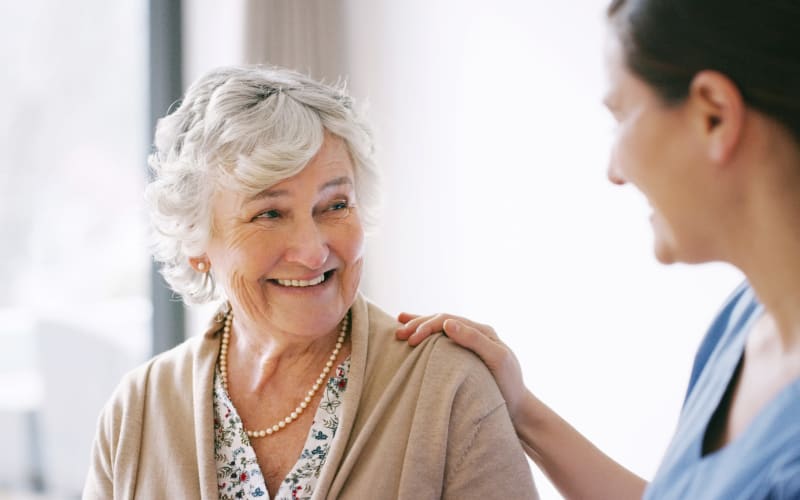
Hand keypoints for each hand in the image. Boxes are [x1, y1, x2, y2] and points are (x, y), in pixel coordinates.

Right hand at [396, 313, 526, 420]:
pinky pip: (442, 343)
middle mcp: (475, 334)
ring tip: (398, 328)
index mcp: (482, 331)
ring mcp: (469, 346)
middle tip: (399, 334)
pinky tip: (414, 338)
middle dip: (418, 325)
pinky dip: (426, 338)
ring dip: (419, 328)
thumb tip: (447, 323)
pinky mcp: (464, 359)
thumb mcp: (497, 360)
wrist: (518, 409)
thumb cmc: (509, 386)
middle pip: (441, 322)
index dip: (427, 326)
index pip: (447, 320)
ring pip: (439, 330)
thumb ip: (474, 339)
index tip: (411, 339)